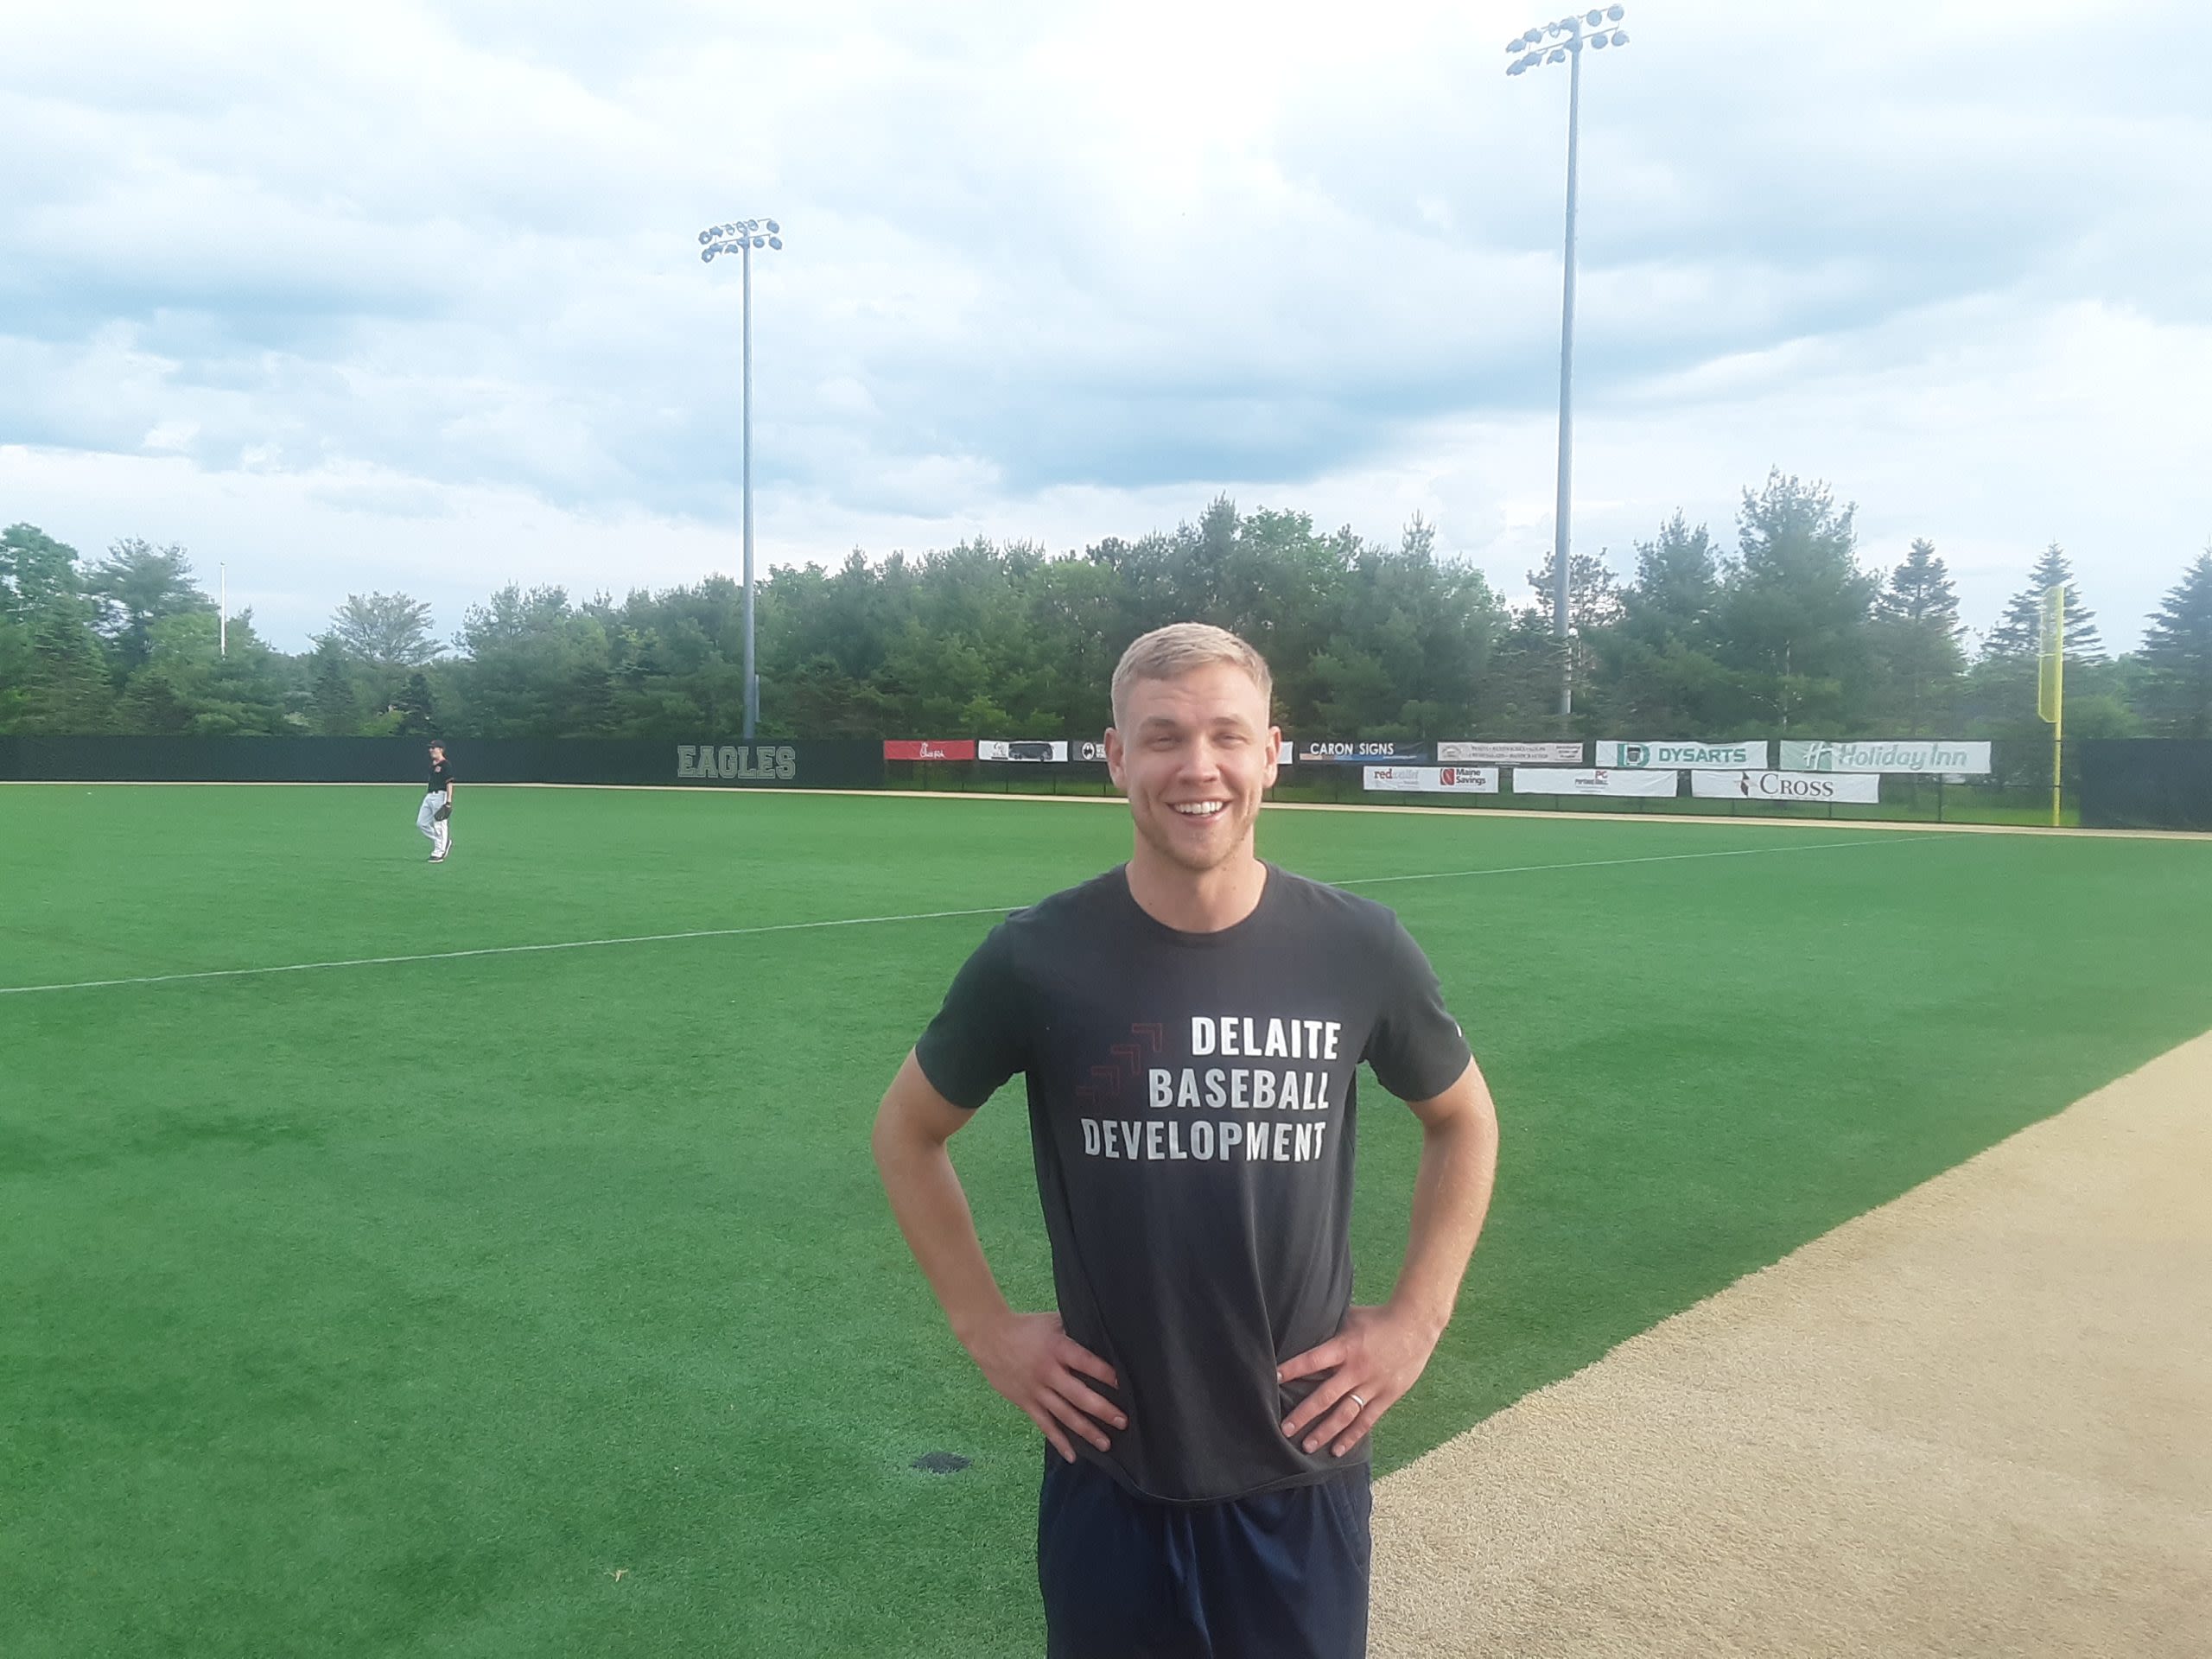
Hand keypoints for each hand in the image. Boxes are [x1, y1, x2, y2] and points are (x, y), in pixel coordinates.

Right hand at [963, 1310, 1124, 1462]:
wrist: (989, 1337)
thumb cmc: (1026, 1327)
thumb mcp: (1053, 1321)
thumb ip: (1076, 1330)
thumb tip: (1105, 1336)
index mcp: (1058, 1348)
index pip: (1086, 1363)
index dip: (1106, 1374)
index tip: (1124, 1386)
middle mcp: (1048, 1372)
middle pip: (1078, 1395)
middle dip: (1102, 1409)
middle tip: (1122, 1422)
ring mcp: (1036, 1390)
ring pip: (1065, 1414)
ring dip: (1086, 1430)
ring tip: (1106, 1443)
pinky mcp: (1026, 1403)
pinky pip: (1045, 1425)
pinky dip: (1059, 1441)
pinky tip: (1072, 1455)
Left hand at [1277, 1302, 1444, 1457]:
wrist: (1416, 1325)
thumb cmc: (1378, 1318)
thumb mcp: (1350, 1318)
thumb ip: (1329, 1330)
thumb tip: (1302, 1331)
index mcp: (1345, 1346)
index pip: (1313, 1360)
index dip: (1293, 1369)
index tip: (1274, 1378)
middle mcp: (1357, 1369)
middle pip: (1326, 1396)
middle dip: (1304, 1414)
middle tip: (1285, 1429)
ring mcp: (1373, 1385)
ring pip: (1345, 1414)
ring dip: (1324, 1432)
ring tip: (1307, 1446)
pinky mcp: (1387, 1396)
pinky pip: (1366, 1421)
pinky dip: (1351, 1437)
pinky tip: (1337, 1450)